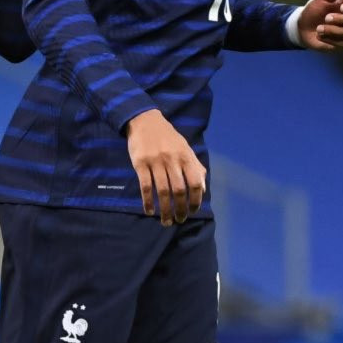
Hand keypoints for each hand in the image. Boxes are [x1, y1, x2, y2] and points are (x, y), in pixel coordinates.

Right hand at [125, 108, 205, 224]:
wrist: (145, 121)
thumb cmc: (168, 137)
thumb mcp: (185, 148)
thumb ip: (195, 167)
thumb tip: (202, 189)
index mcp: (185, 157)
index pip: (194, 183)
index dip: (196, 200)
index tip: (193, 211)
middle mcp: (172, 160)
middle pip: (178, 191)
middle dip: (180, 209)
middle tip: (179, 220)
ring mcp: (155, 162)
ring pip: (162, 191)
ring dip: (164, 210)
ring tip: (166, 221)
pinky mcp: (140, 164)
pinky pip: (145, 187)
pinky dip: (147, 201)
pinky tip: (149, 211)